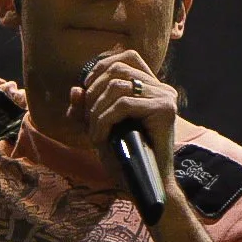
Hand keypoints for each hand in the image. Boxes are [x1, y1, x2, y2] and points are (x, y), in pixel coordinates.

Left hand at [67, 49, 178, 179]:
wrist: (145, 185)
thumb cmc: (124, 159)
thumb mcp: (98, 128)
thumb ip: (86, 109)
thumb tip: (75, 90)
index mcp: (152, 87)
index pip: (127, 56)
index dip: (101, 68)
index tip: (87, 92)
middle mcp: (163, 88)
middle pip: (118, 68)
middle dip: (93, 92)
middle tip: (88, 120)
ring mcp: (166, 98)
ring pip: (118, 85)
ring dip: (97, 110)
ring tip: (94, 133)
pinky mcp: (165, 110)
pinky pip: (124, 104)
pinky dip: (104, 120)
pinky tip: (101, 137)